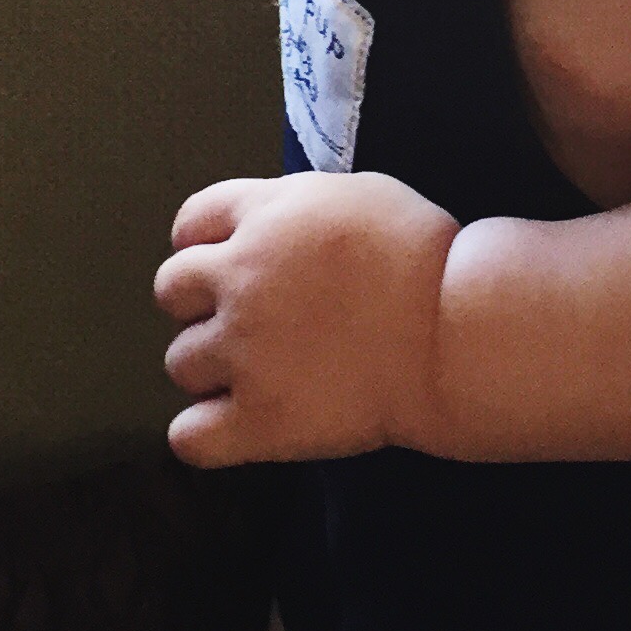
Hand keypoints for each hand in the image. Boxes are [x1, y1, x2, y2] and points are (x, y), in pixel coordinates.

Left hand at [156, 172, 458, 465]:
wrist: (458, 331)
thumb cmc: (425, 258)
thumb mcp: (356, 193)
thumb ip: (290, 207)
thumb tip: (257, 226)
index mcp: (266, 217)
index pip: (191, 222)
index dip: (204, 245)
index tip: (227, 266)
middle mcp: (241, 277)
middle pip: (172, 289)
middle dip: (204, 304)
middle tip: (252, 321)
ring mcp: (244, 351)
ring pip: (180, 362)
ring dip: (213, 368)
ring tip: (266, 373)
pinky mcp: (259, 418)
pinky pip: (188, 436)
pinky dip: (206, 434)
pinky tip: (239, 425)